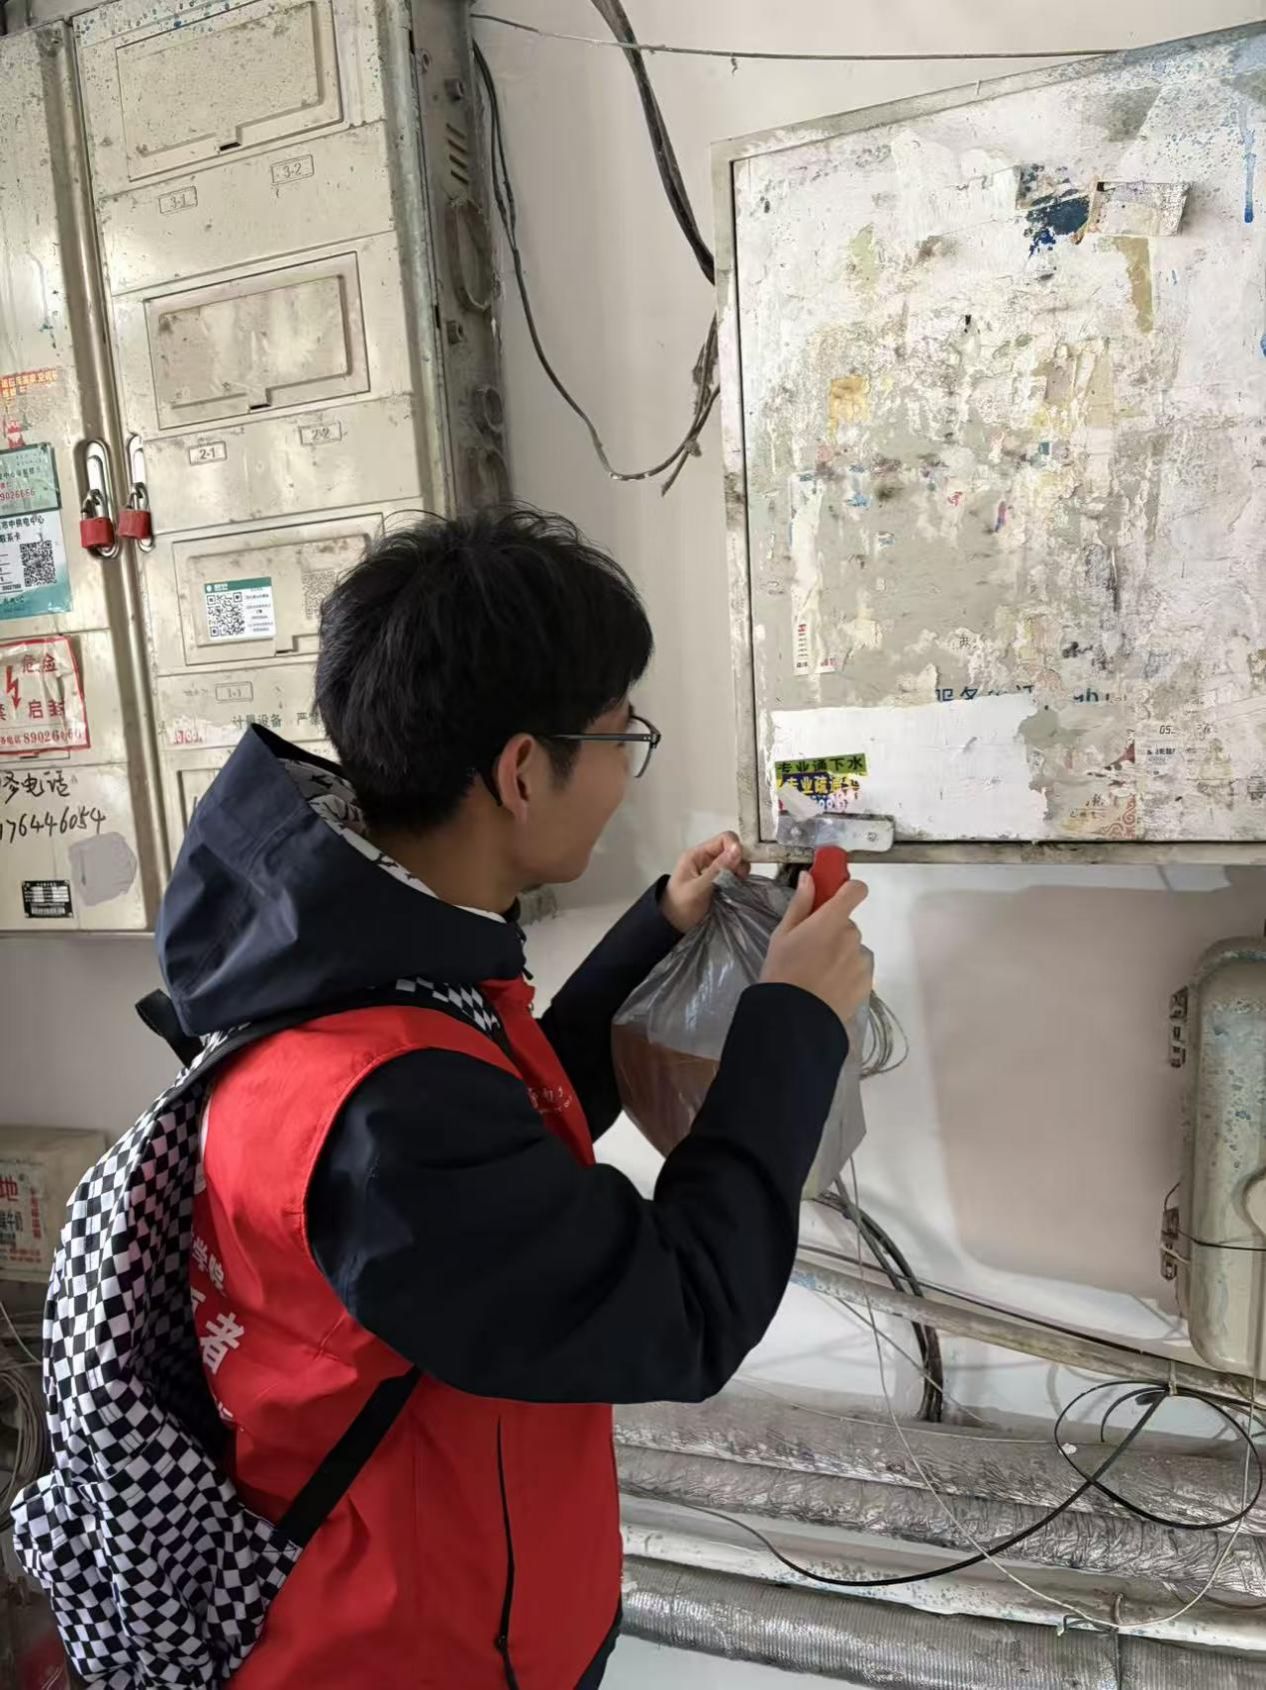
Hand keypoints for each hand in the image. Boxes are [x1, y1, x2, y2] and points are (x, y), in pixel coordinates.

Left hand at [661, 831, 747, 933]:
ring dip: (740, 872)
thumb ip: (718, 869)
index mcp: (697, 855)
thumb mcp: (698, 888)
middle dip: (740, 862)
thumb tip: (738, 848)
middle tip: (739, 879)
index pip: (724, 839)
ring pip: (735, 863)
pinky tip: (737, 889)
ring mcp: (713, 870)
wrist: (672, 926)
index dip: (736, 848)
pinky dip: (739, 880)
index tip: (740, 867)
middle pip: (732, 850)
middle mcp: (706, 859)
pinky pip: (734, 875)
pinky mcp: (719, 882)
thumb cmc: (680, 906)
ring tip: (737, 885)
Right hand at [761, 874, 871, 1026]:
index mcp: (832, 919)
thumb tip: (809, 878)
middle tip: (810, 949)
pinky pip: (857, 969)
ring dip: (839, 954)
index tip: (835, 897)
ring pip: (851, 948)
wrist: (794, 1017)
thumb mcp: (783, 934)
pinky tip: (827, 987)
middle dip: (833, 931)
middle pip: (847, 924)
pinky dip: (846, 974)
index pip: (856, 889)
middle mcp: (852, 936)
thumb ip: (801, 904)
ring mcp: (861, 960)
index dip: (848, 889)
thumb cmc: (783, 972)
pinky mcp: (866, 982)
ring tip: (816, 974)